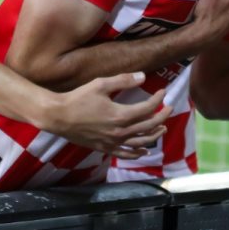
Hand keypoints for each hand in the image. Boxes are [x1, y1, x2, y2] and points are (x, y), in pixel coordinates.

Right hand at [45, 72, 173, 157]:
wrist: (59, 116)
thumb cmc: (79, 98)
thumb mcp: (100, 84)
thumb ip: (123, 80)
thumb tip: (143, 76)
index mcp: (120, 115)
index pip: (147, 109)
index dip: (158, 100)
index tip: (163, 92)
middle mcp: (119, 132)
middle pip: (148, 126)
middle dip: (162, 116)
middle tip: (169, 108)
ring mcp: (112, 142)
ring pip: (140, 142)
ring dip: (154, 135)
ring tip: (162, 128)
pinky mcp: (105, 148)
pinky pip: (125, 154)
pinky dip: (137, 153)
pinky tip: (144, 150)